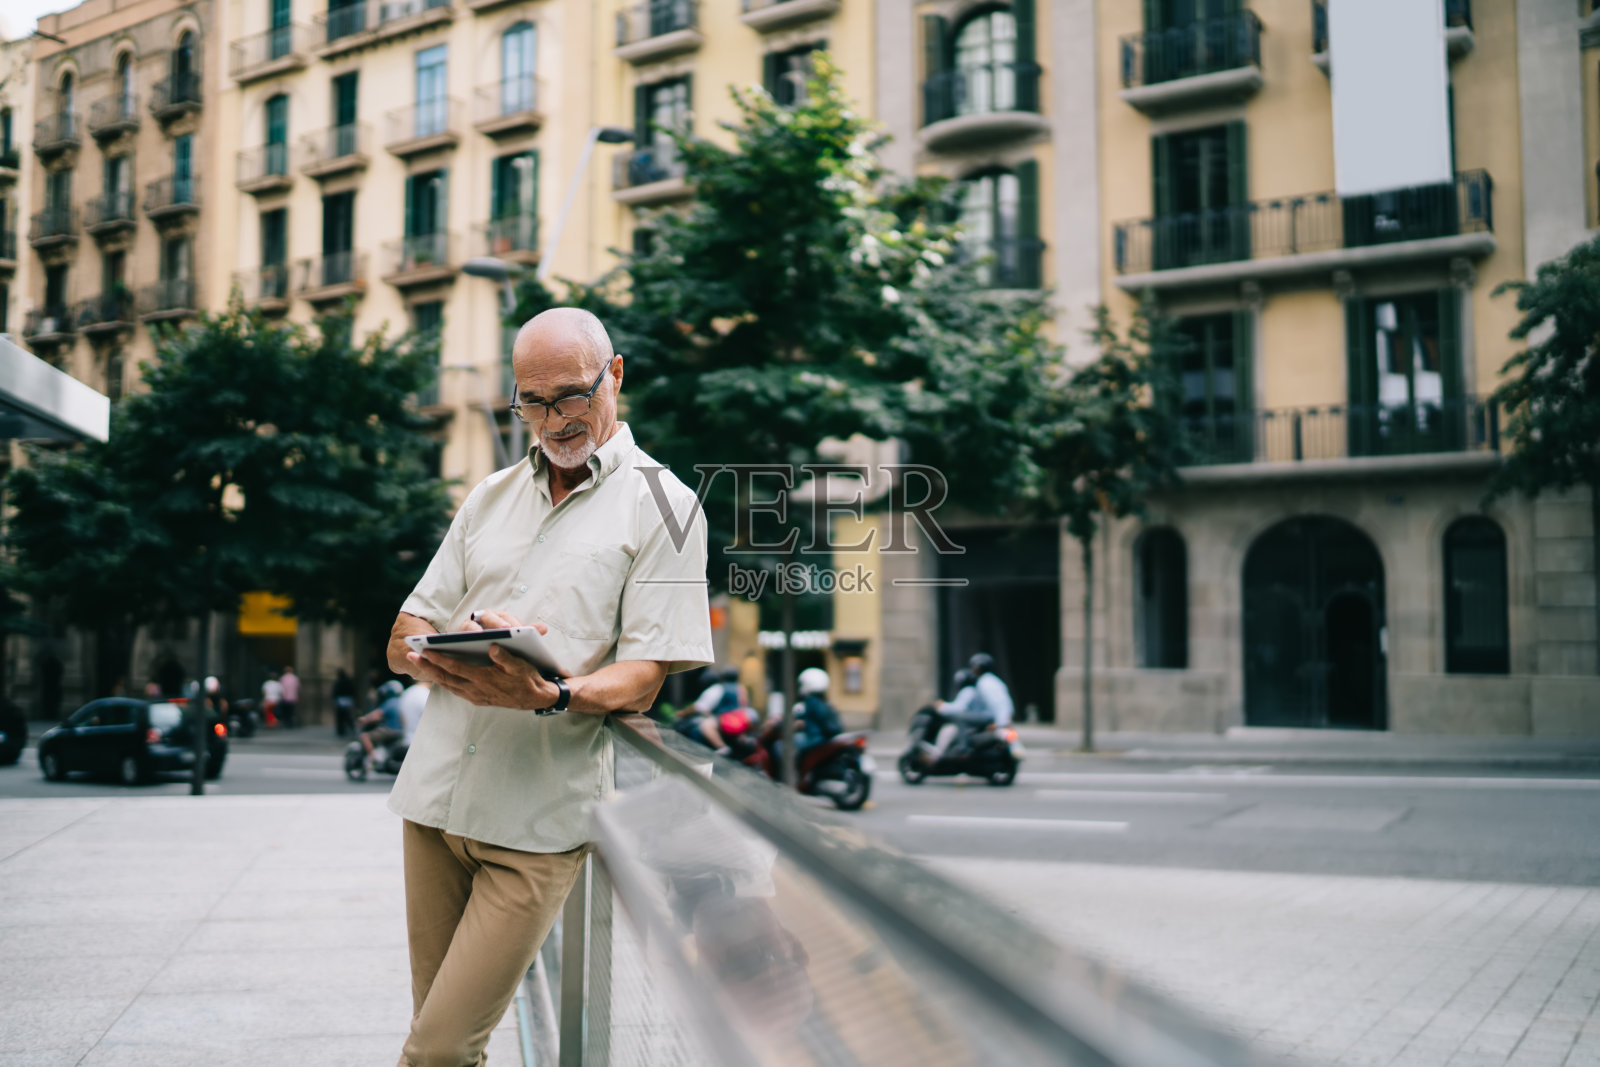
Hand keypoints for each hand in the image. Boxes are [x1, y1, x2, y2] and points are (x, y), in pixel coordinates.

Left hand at [405, 611, 558, 710]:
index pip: (456, 668)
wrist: (537, 698)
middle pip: (446, 678)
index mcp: (484, 679)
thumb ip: (506, 657)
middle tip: (410, 656)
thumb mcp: (521, 665)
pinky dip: (444, 682)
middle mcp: (476, 690)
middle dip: (427, 666)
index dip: (439, 659)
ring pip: (448, 685)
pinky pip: (456, 690)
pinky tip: (437, 674)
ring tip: (419, 663)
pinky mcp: (478, 700)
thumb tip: (492, 647)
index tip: (424, 651)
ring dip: (432, 674)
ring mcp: (476, 696)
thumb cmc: (528, 678)